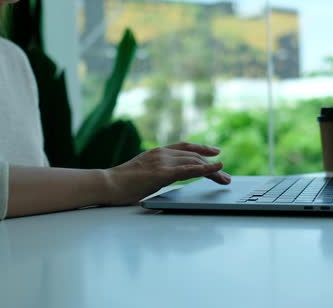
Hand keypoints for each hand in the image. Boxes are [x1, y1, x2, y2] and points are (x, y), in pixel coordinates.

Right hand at [106, 142, 230, 205]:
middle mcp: (162, 153)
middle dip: (211, 166)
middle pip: (194, 156)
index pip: (184, 147)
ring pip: (195, 162)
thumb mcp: (142, 176)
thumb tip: (162, 181)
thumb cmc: (121, 185)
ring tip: (225, 178)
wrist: (107, 185)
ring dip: (213, 171)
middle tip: (225, 175)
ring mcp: (163, 162)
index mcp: (157, 153)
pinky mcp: (163, 173)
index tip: (214, 152)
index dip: (201, 149)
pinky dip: (206, 169)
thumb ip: (155, 175)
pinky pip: (190, 170)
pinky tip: (217, 169)